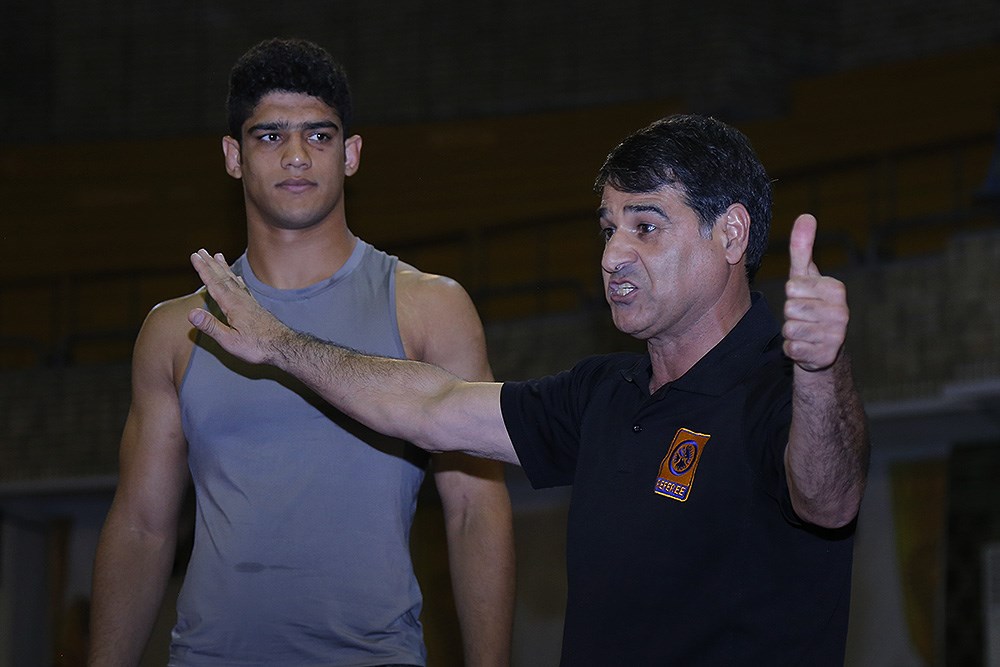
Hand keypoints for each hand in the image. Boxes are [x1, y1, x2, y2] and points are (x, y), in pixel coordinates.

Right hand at [188, 249, 285, 364]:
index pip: (214, 283)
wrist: (284, 347)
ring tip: (217, 256)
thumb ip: (211, 326)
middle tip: (201, 250)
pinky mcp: (255, 308)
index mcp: (232, 305)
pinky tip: (237, 278)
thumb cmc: (257, 347)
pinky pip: (243, 288)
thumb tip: (191, 313)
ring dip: (223, 268)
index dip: (203, 269)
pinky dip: (237, 280)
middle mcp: (241, 300)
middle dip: (210, 264)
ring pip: (233, 280)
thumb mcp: (230, 341)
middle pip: (223, 277)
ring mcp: (249, 302)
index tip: (194, 256)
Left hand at [782, 215, 848, 371]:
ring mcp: (835, 336)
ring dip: (790, 331)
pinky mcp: (824, 357)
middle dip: (790, 313)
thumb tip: (806, 216)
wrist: (822, 346)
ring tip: (804, 330)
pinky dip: (792, 348)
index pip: (793, 286)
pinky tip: (805, 345)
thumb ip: (802, 247)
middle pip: (790, 308)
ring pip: (789, 328)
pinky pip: (791, 348)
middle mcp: (841, 313)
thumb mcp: (804, 275)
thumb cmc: (810, 303)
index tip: (804, 297)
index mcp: (836, 290)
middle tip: (803, 316)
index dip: (792, 293)